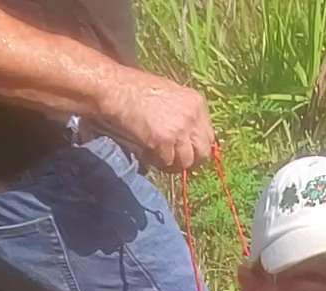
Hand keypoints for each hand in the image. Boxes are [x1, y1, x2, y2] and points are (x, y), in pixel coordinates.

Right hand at [96, 69, 213, 170]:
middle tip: (175, 162)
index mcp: (196, 102)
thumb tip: (185, 137)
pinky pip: (167, 163)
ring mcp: (180, 129)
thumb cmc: (136, 89)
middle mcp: (193, 116)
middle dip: (190, 161)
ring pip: (186, 162)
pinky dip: (157, 162)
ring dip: (173, 165)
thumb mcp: (169, 94)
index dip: (196, 147)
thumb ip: (182, 113)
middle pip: (203, 152)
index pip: (209, 135)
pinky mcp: (165, 141)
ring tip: (158, 159)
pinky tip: (146, 153)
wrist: (116, 89)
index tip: (186, 152)